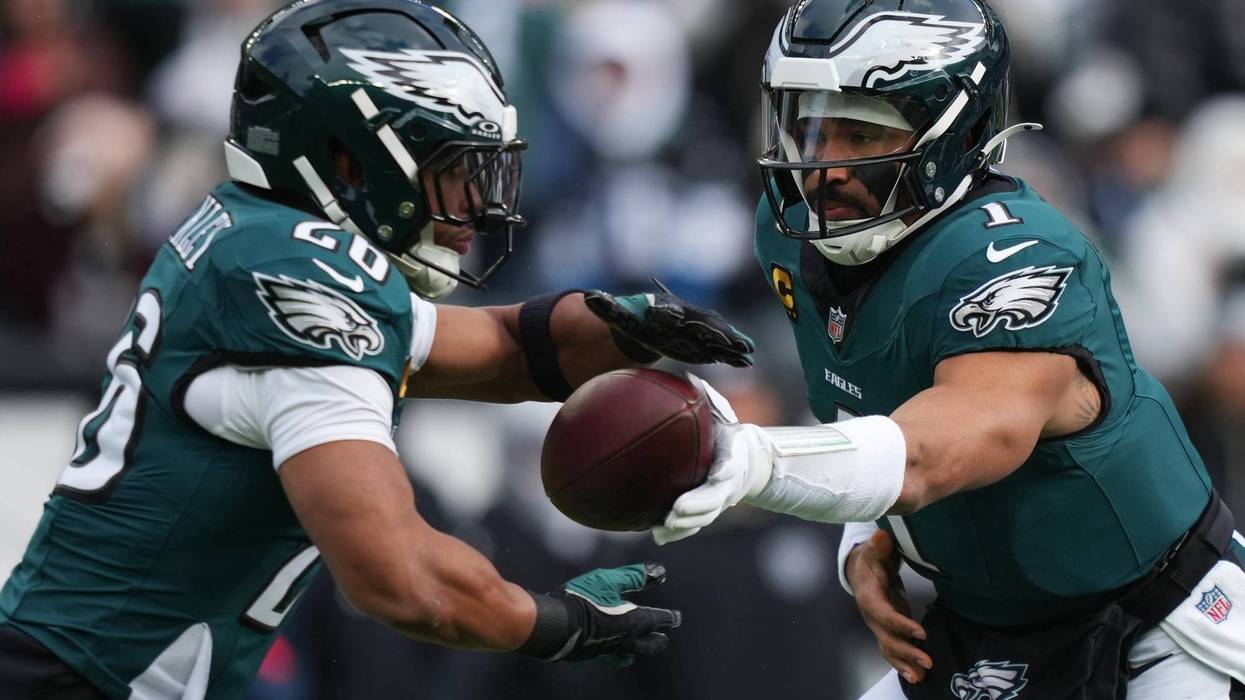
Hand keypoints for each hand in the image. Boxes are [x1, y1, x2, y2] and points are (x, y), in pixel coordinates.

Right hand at [522, 563, 680, 665]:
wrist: (554, 626)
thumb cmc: (582, 600)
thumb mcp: (609, 580)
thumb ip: (635, 577)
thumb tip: (660, 573)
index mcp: (633, 621)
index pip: (658, 620)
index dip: (668, 618)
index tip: (676, 618)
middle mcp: (624, 639)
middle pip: (648, 642)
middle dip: (657, 639)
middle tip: (664, 638)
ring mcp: (608, 650)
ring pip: (630, 652)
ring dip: (639, 649)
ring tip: (642, 650)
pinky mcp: (592, 656)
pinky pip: (610, 659)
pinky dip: (617, 658)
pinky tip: (616, 658)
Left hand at [583, 278, 754, 366]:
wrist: (646, 321)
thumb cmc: (632, 317)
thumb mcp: (616, 312)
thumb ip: (604, 305)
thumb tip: (588, 297)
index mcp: (670, 309)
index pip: (684, 314)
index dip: (693, 321)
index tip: (703, 328)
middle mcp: (689, 317)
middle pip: (709, 324)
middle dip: (723, 333)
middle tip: (738, 343)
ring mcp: (698, 330)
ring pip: (719, 336)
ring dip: (733, 344)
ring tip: (748, 355)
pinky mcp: (703, 343)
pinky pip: (721, 348)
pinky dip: (732, 355)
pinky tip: (746, 364)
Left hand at [651, 375, 772, 544]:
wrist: (748, 460)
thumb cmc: (726, 432)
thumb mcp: (721, 413)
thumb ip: (707, 398)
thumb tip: (689, 376)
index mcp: (733, 457)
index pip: (731, 466)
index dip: (725, 473)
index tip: (716, 477)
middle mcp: (728, 483)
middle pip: (716, 500)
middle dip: (697, 507)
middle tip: (675, 511)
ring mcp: (720, 501)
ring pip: (705, 517)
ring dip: (686, 526)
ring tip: (663, 528)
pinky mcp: (709, 510)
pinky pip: (695, 525)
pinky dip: (678, 534)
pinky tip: (657, 536)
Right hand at [846, 529, 931, 683]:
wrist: (860, 569)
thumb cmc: (870, 558)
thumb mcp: (874, 549)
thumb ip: (879, 546)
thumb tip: (881, 537)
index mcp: (869, 597)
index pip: (884, 614)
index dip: (900, 625)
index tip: (921, 633)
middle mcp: (872, 616)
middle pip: (887, 638)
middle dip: (906, 651)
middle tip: (927, 661)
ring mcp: (878, 625)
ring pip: (889, 648)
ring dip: (905, 663)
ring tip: (921, 677)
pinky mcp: (887, 630)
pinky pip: (893, 650)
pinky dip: (904, 664)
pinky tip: (918, 676)